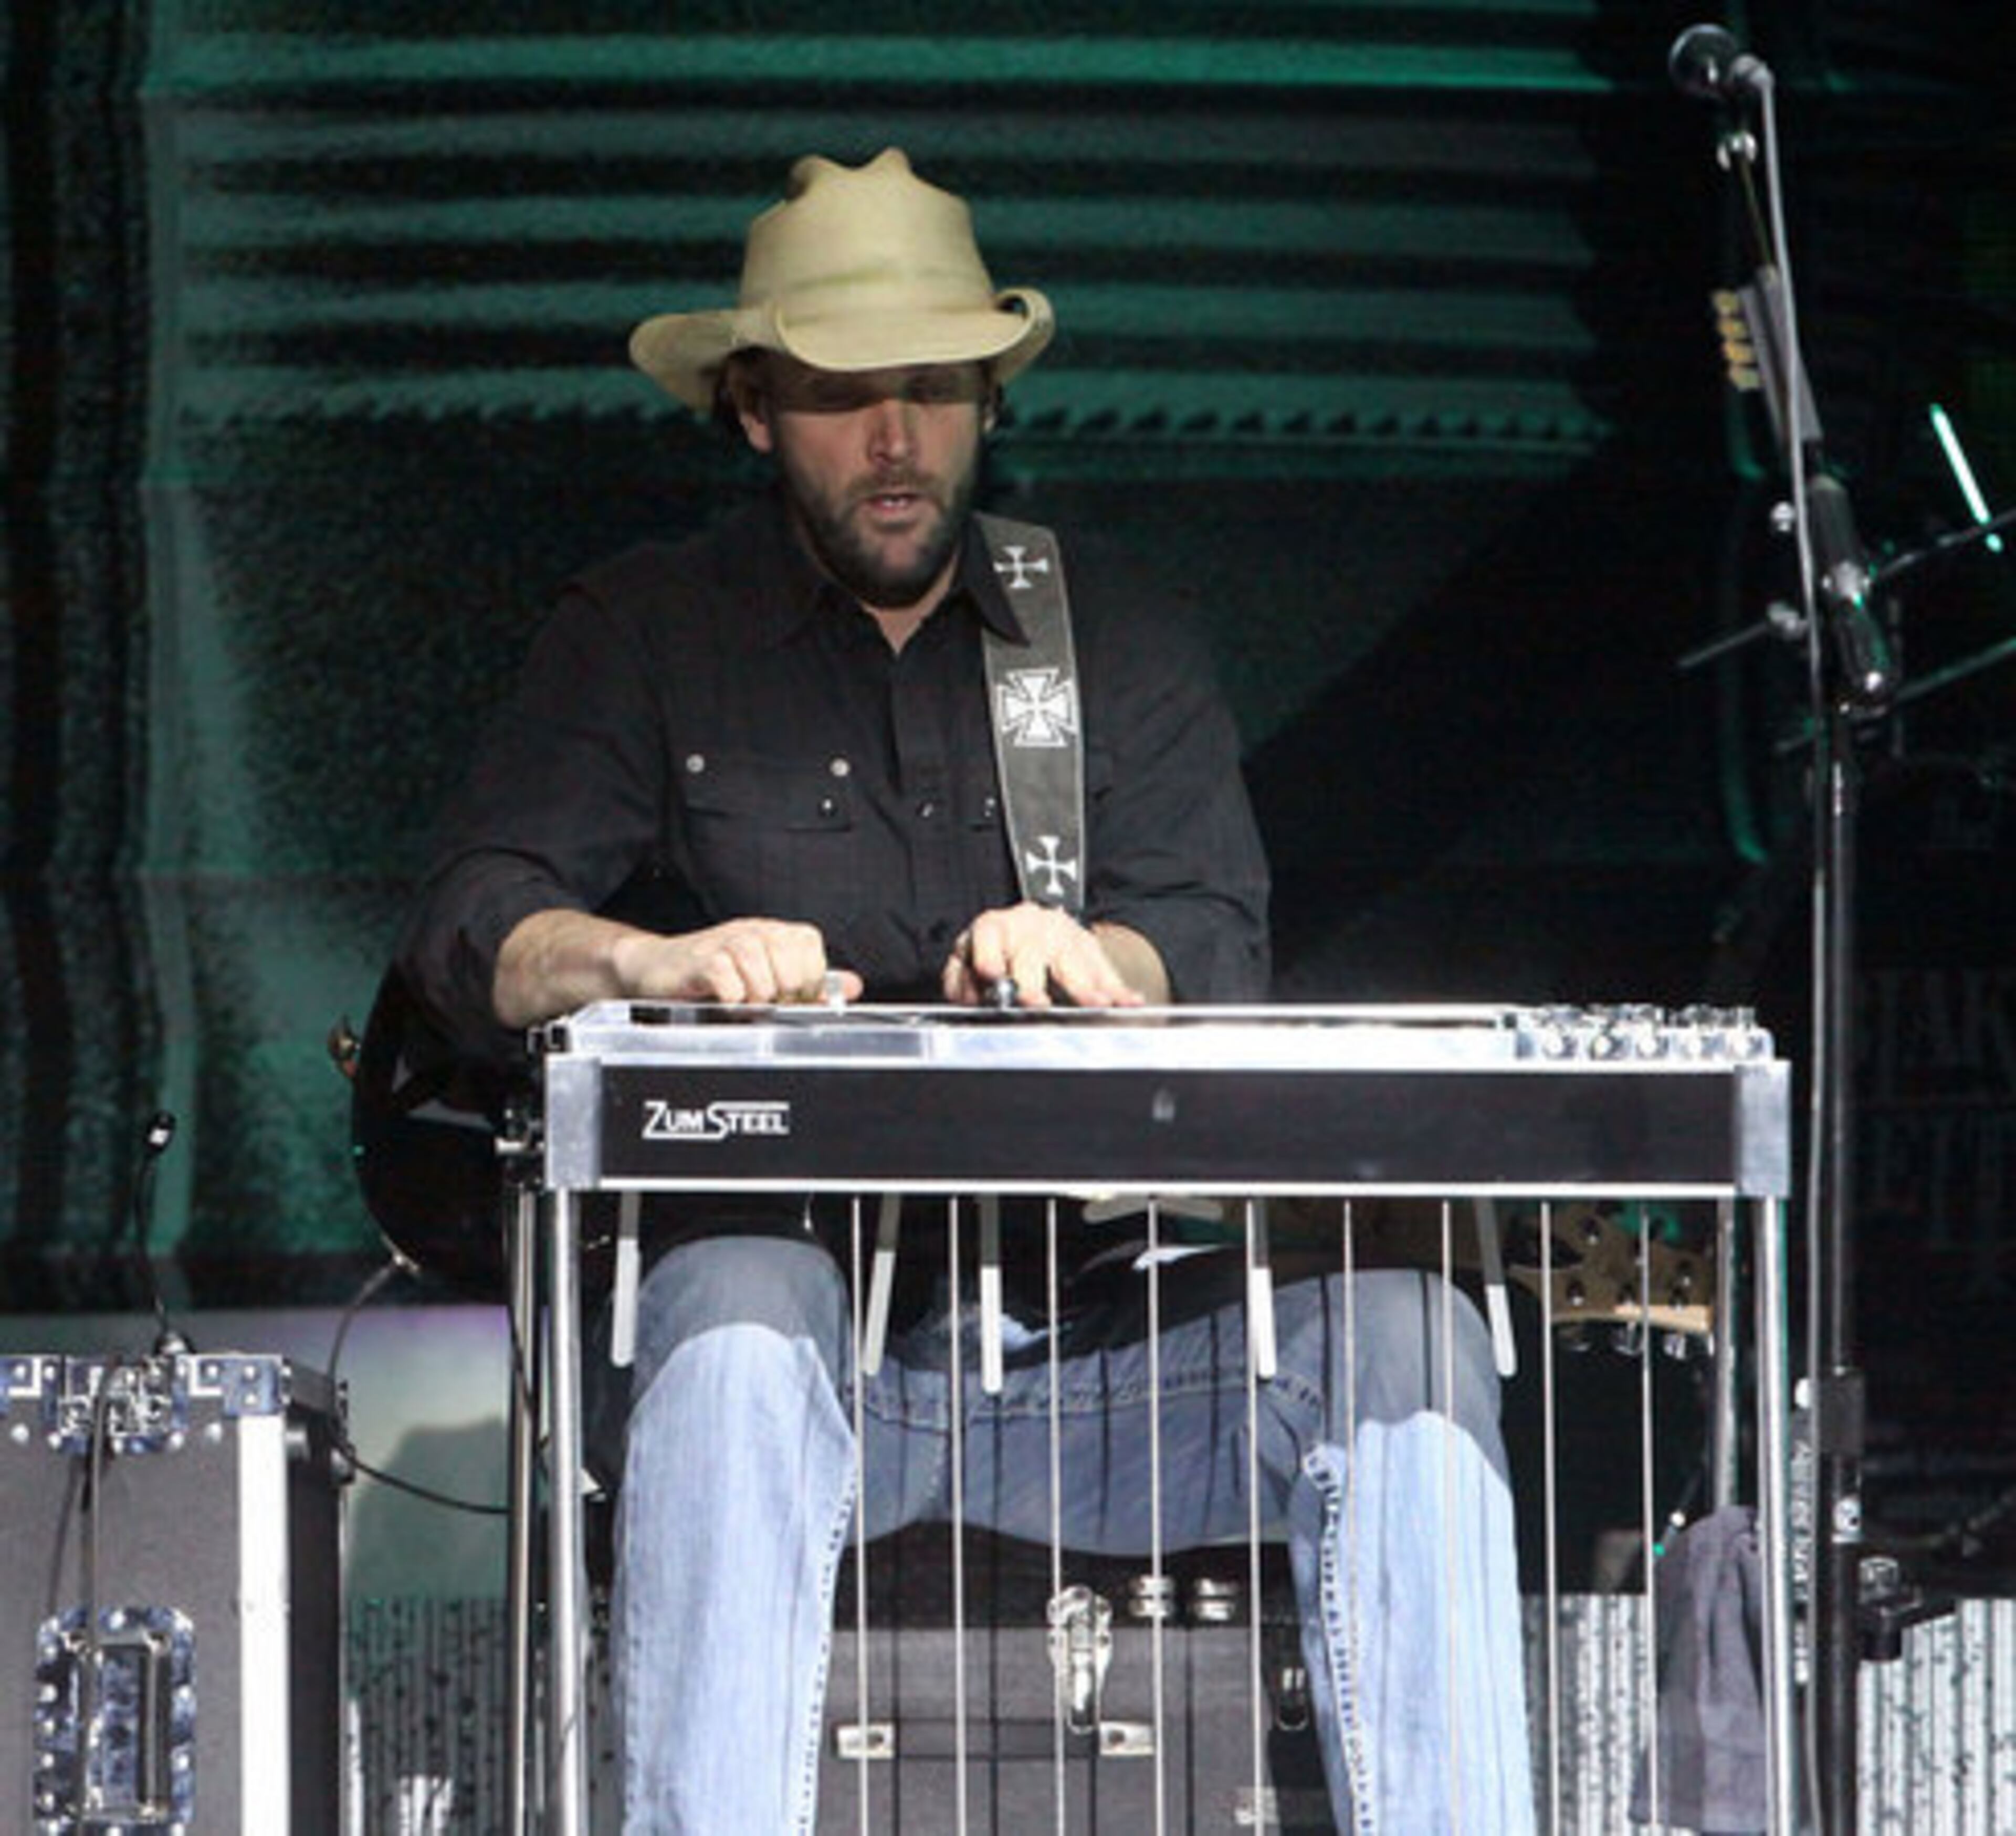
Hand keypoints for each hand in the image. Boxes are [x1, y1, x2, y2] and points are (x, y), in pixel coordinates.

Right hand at [613, 917, 862, 1006]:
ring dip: (755, 1000)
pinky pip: (731, 984)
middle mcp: (755, 931)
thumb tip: (853, 986)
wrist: (656, 968)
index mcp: (776, 932)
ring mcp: (728, 943)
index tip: (788, 996)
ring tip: (740, 1001)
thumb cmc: (712, 975)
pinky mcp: (702, 961)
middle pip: (793, 969)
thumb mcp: (766, 976)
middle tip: (760, 1001)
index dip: (806, 982)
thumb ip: (810, 982)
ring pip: (764, 978)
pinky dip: (731, 1001)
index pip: (811, 950)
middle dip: (781, 996)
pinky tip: (723, 1000)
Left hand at [941, 901, 1145, 1008]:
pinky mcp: (1089, 948)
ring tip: (1099, 1004)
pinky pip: (1106, 972)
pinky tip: (1131, 1002)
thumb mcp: (967, 960)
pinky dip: (1119, 990)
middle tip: (1037, 1005)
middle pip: (1032, 953)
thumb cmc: (995, 950)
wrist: (1031, 928)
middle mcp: (1029, 927)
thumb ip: (960, 980)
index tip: (991, 974)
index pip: (989, 936)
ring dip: (1088, 987)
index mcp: (994, 927)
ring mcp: (1062, 936)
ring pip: (1075, 962)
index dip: (989, 955)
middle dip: (1034, 983)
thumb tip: (968, 999)